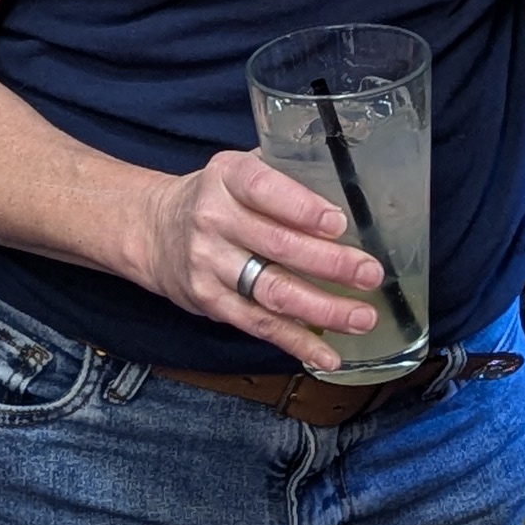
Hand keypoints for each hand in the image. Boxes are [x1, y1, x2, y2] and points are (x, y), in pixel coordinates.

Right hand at [136, 151, 386, 372]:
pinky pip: (259, 325)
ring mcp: (209, 264)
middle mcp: (214, 219)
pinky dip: (296, 342)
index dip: (302, 208)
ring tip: (362, 317)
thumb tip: (351, 188)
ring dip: (322, 309)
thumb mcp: (239, 169)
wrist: (154, 230)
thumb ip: (285, 173)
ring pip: (272, 291)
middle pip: (277, 246)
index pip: (264, 189)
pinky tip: (327, 355)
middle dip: (329, 263)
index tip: (339, 223)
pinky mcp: (210, 302)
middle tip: (370, 273)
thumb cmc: (218, 196)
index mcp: (227, 176)